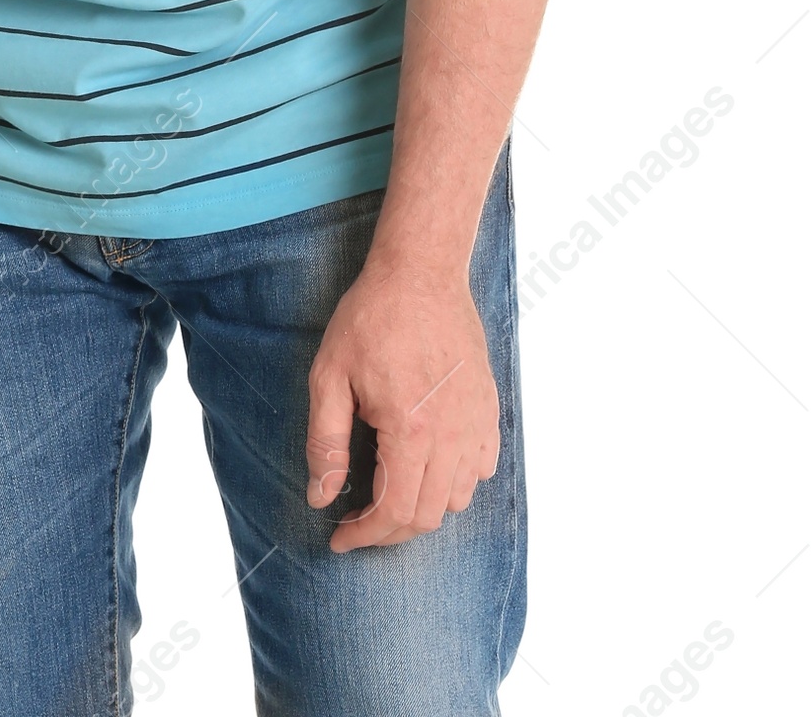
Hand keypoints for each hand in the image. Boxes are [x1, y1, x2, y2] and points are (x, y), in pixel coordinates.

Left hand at [305, 260, 499, 551]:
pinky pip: (482, 468)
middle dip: (389, 531)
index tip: (340, 538)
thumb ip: (326, 442)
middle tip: (358, 521)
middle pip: (428, 515)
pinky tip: (426, 467)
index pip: (395, 513)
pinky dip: (456, 483)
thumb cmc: (370, 318)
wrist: (420, 272)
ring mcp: (476, 422)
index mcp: (411, 430)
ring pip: (459, 498)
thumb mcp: (330, 376)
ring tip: (388, 494)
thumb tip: (321, 497)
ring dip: (423, 509)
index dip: (364, 536)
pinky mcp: (488, 408)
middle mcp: (453, 435)